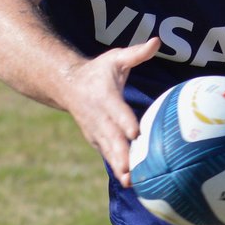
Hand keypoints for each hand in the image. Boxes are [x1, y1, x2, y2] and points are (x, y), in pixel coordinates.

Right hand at [61, 37, 159, 183]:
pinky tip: (132, 184)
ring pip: (109, 151)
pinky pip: (108, 155)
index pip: (117, 112)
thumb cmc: (99, 71)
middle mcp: (99, 117)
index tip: (136, 134)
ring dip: (120, 167)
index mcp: (105, 97)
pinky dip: (118, 169)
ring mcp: (96, 131)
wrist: (67, 85)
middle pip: (112, 138)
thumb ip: (136, 53)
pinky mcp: (97, 140)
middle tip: (132, 170)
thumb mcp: (115, 58)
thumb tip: (156, 41)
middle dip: (122, 154)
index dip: (126, 123)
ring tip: (132, 183)